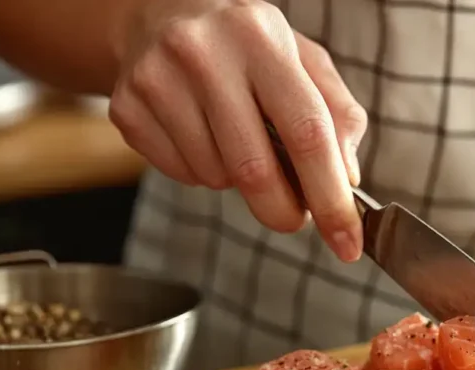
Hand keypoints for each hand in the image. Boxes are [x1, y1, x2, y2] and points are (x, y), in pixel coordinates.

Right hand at [108, 0, 365, 261]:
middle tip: (294, 216)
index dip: (331, 198)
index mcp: (261, 38)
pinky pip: (182, 175)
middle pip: (255, 170)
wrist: (162, 13)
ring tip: (238, 142)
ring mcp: (157, 80)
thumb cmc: (248, 45)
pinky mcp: (127, 108)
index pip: (307, 133)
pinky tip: (204, 136)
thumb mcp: (305, 60)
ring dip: (239, 183)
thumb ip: (338, 114)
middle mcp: (203, 53)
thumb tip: (346, 176)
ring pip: (216, 177)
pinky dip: (204, 173)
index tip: (347, 242)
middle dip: (283, 212)